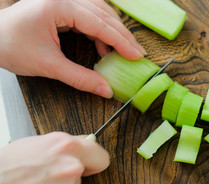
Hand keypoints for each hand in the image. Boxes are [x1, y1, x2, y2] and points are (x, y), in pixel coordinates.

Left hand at [0, 0, 145, 97]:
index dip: (120, 41)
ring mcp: (64, 0)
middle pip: (104, 14)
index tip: (136, 55)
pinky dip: (101, 32)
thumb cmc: (10, 46)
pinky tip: (104, 48)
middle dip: (122, 36)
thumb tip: (106, 90)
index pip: (99, 23)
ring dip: (113, 33)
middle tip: (137, 54)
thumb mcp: (48, 65)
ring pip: (100, 13)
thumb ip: (80, 78)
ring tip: (124, 52)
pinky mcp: (63, 7)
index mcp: (59, 5)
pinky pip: (90, 17)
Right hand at [0, 132, 109, 183]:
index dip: (94, 161)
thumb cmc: (2, 169)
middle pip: (81, 176)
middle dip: (66, 178)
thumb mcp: (33, 145)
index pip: (100, 156)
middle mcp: (72, 169)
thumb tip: (80, 144)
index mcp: (66, 147)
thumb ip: (62, 147)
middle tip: (44, 180)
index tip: (91, 166)